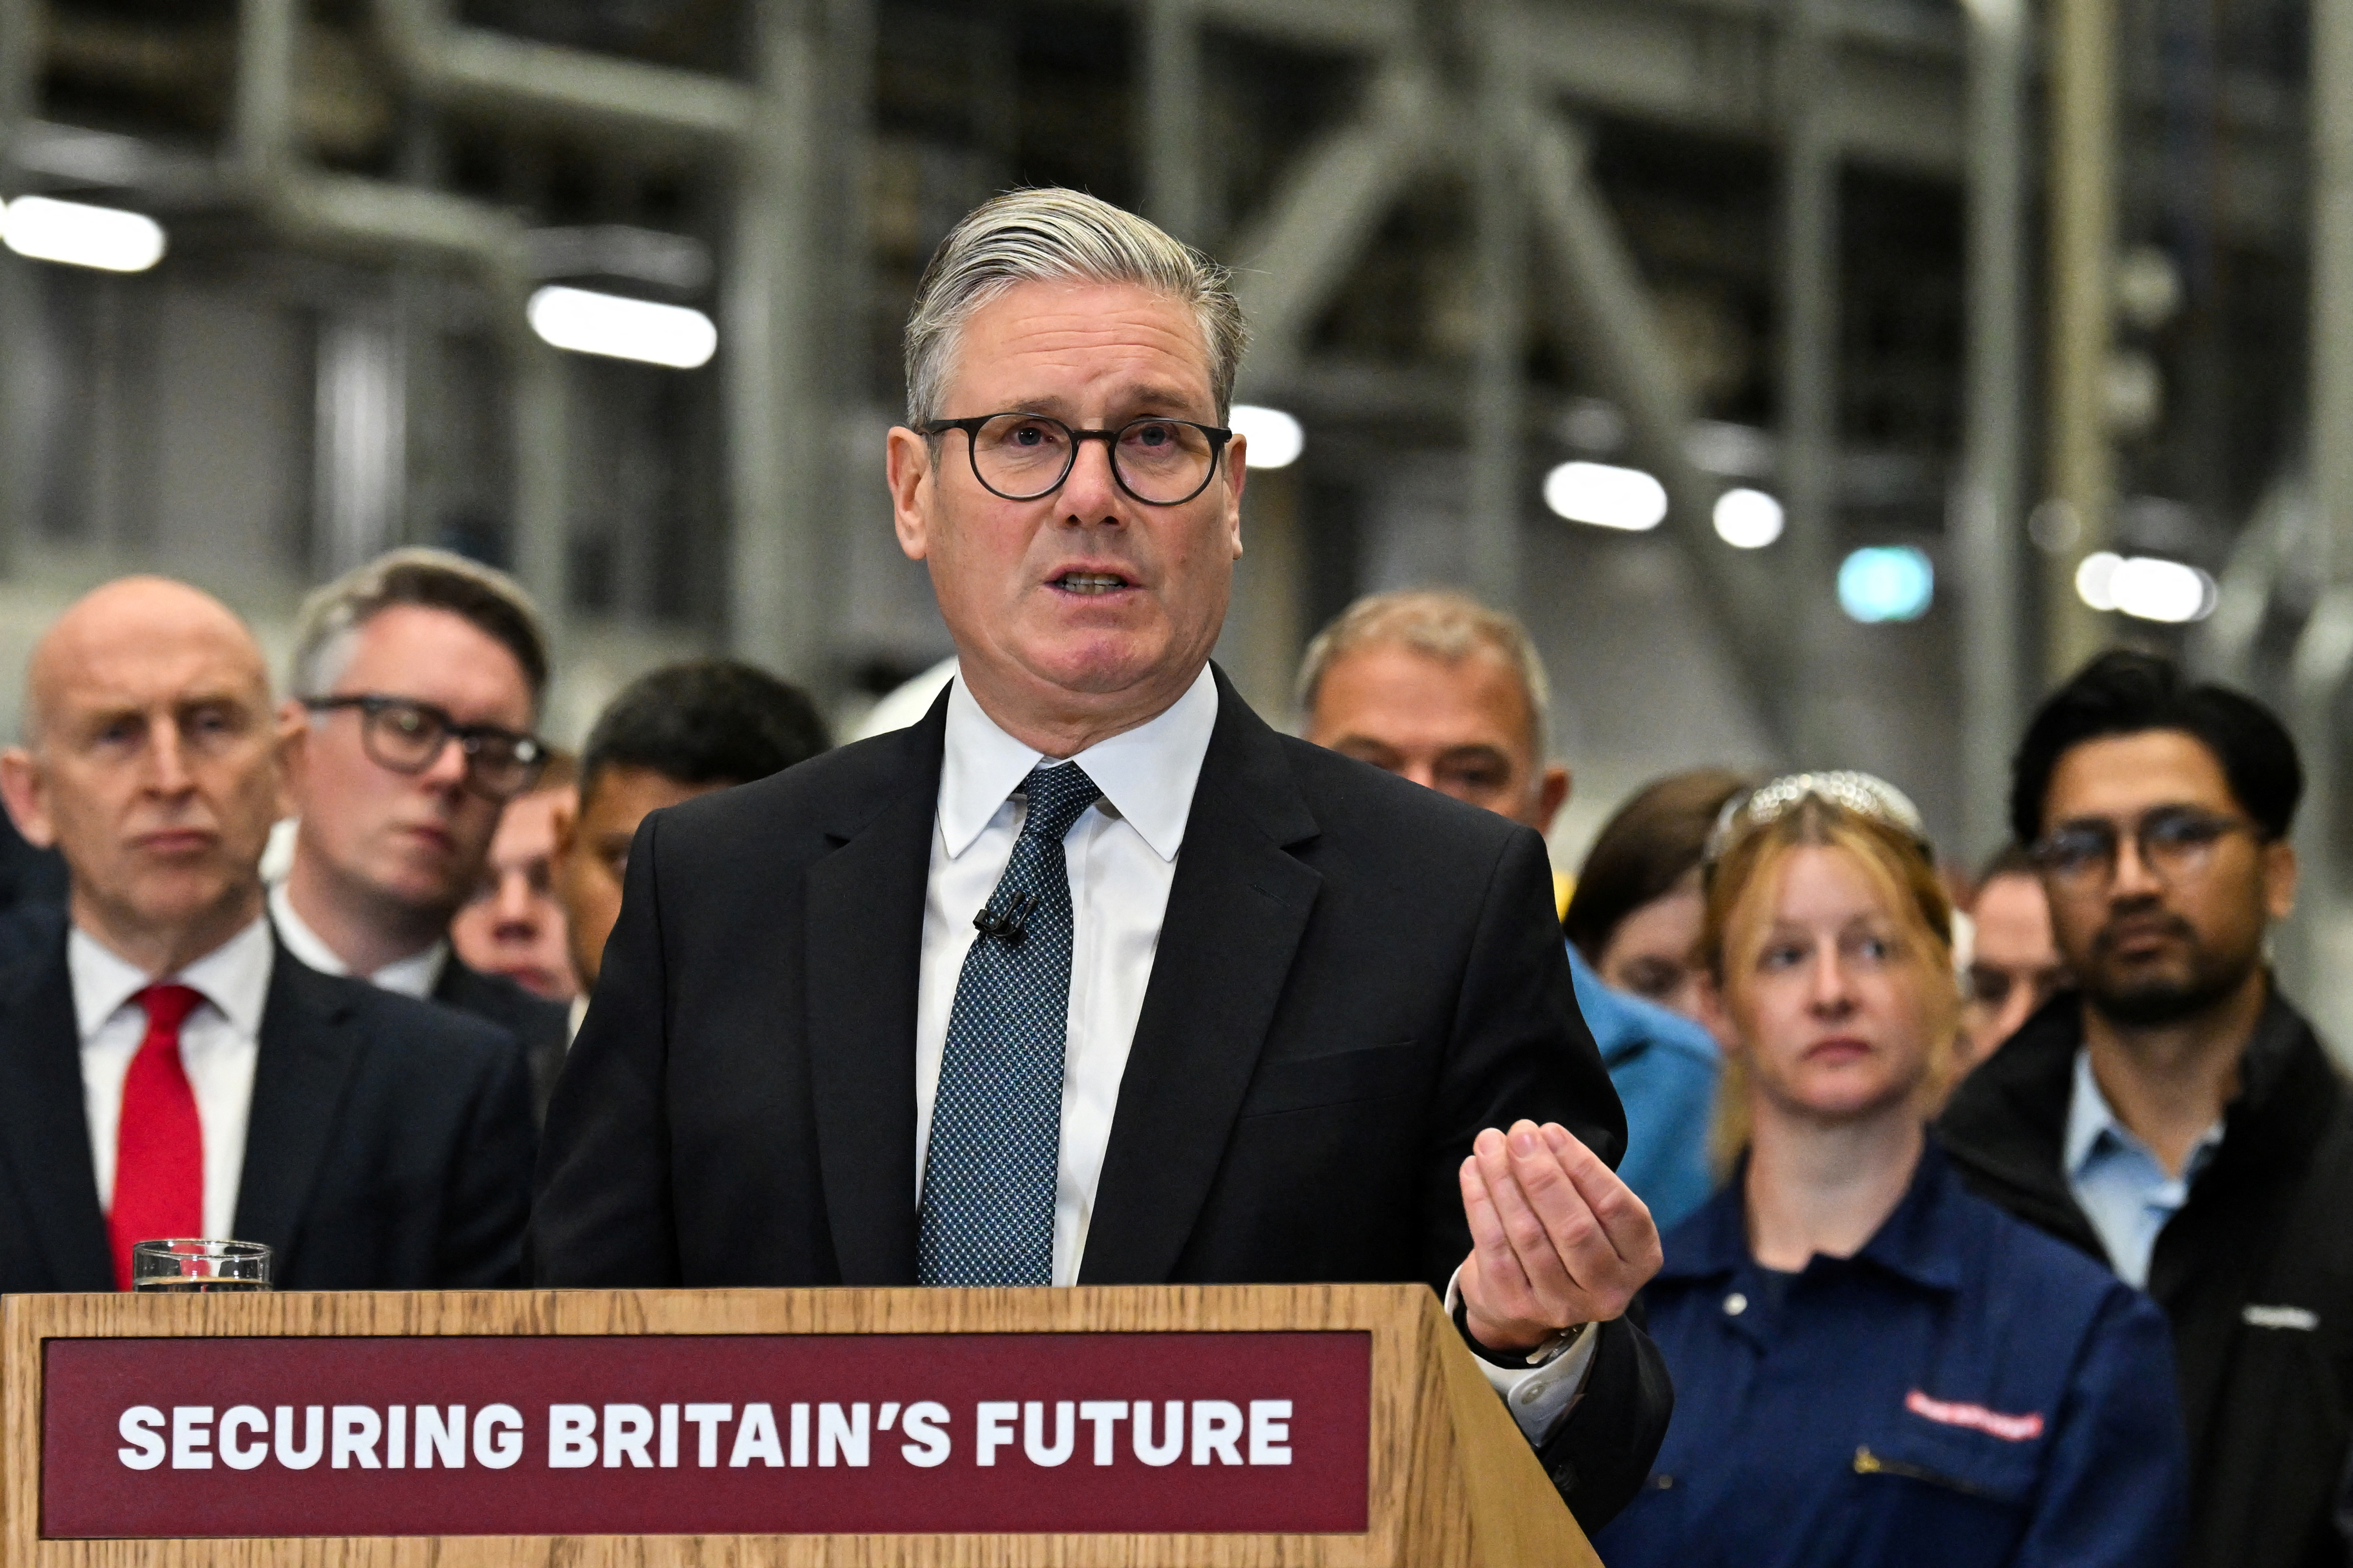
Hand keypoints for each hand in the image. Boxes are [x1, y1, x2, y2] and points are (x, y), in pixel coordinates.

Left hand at [1457, 1119, 1663, 1353]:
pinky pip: (1494, 1247)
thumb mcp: (1590, 1211)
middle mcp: (1608, 1289)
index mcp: (1640, 1258)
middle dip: (1542, 1174)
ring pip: (1529, 1234)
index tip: (1550, 1131)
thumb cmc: (1566, 1237)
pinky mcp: (1516, 1305)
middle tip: (1518, 1134)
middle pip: (1573, 1227)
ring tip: (1488, 1143)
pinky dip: (1480, 1203)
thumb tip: (1538, 1136)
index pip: (1617, 1207)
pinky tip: (1472, 1170)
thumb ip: (1576, 1178)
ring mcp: (1561, 1305)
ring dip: (1504, 1181)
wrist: (1525, 1300)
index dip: (1583, 1166)